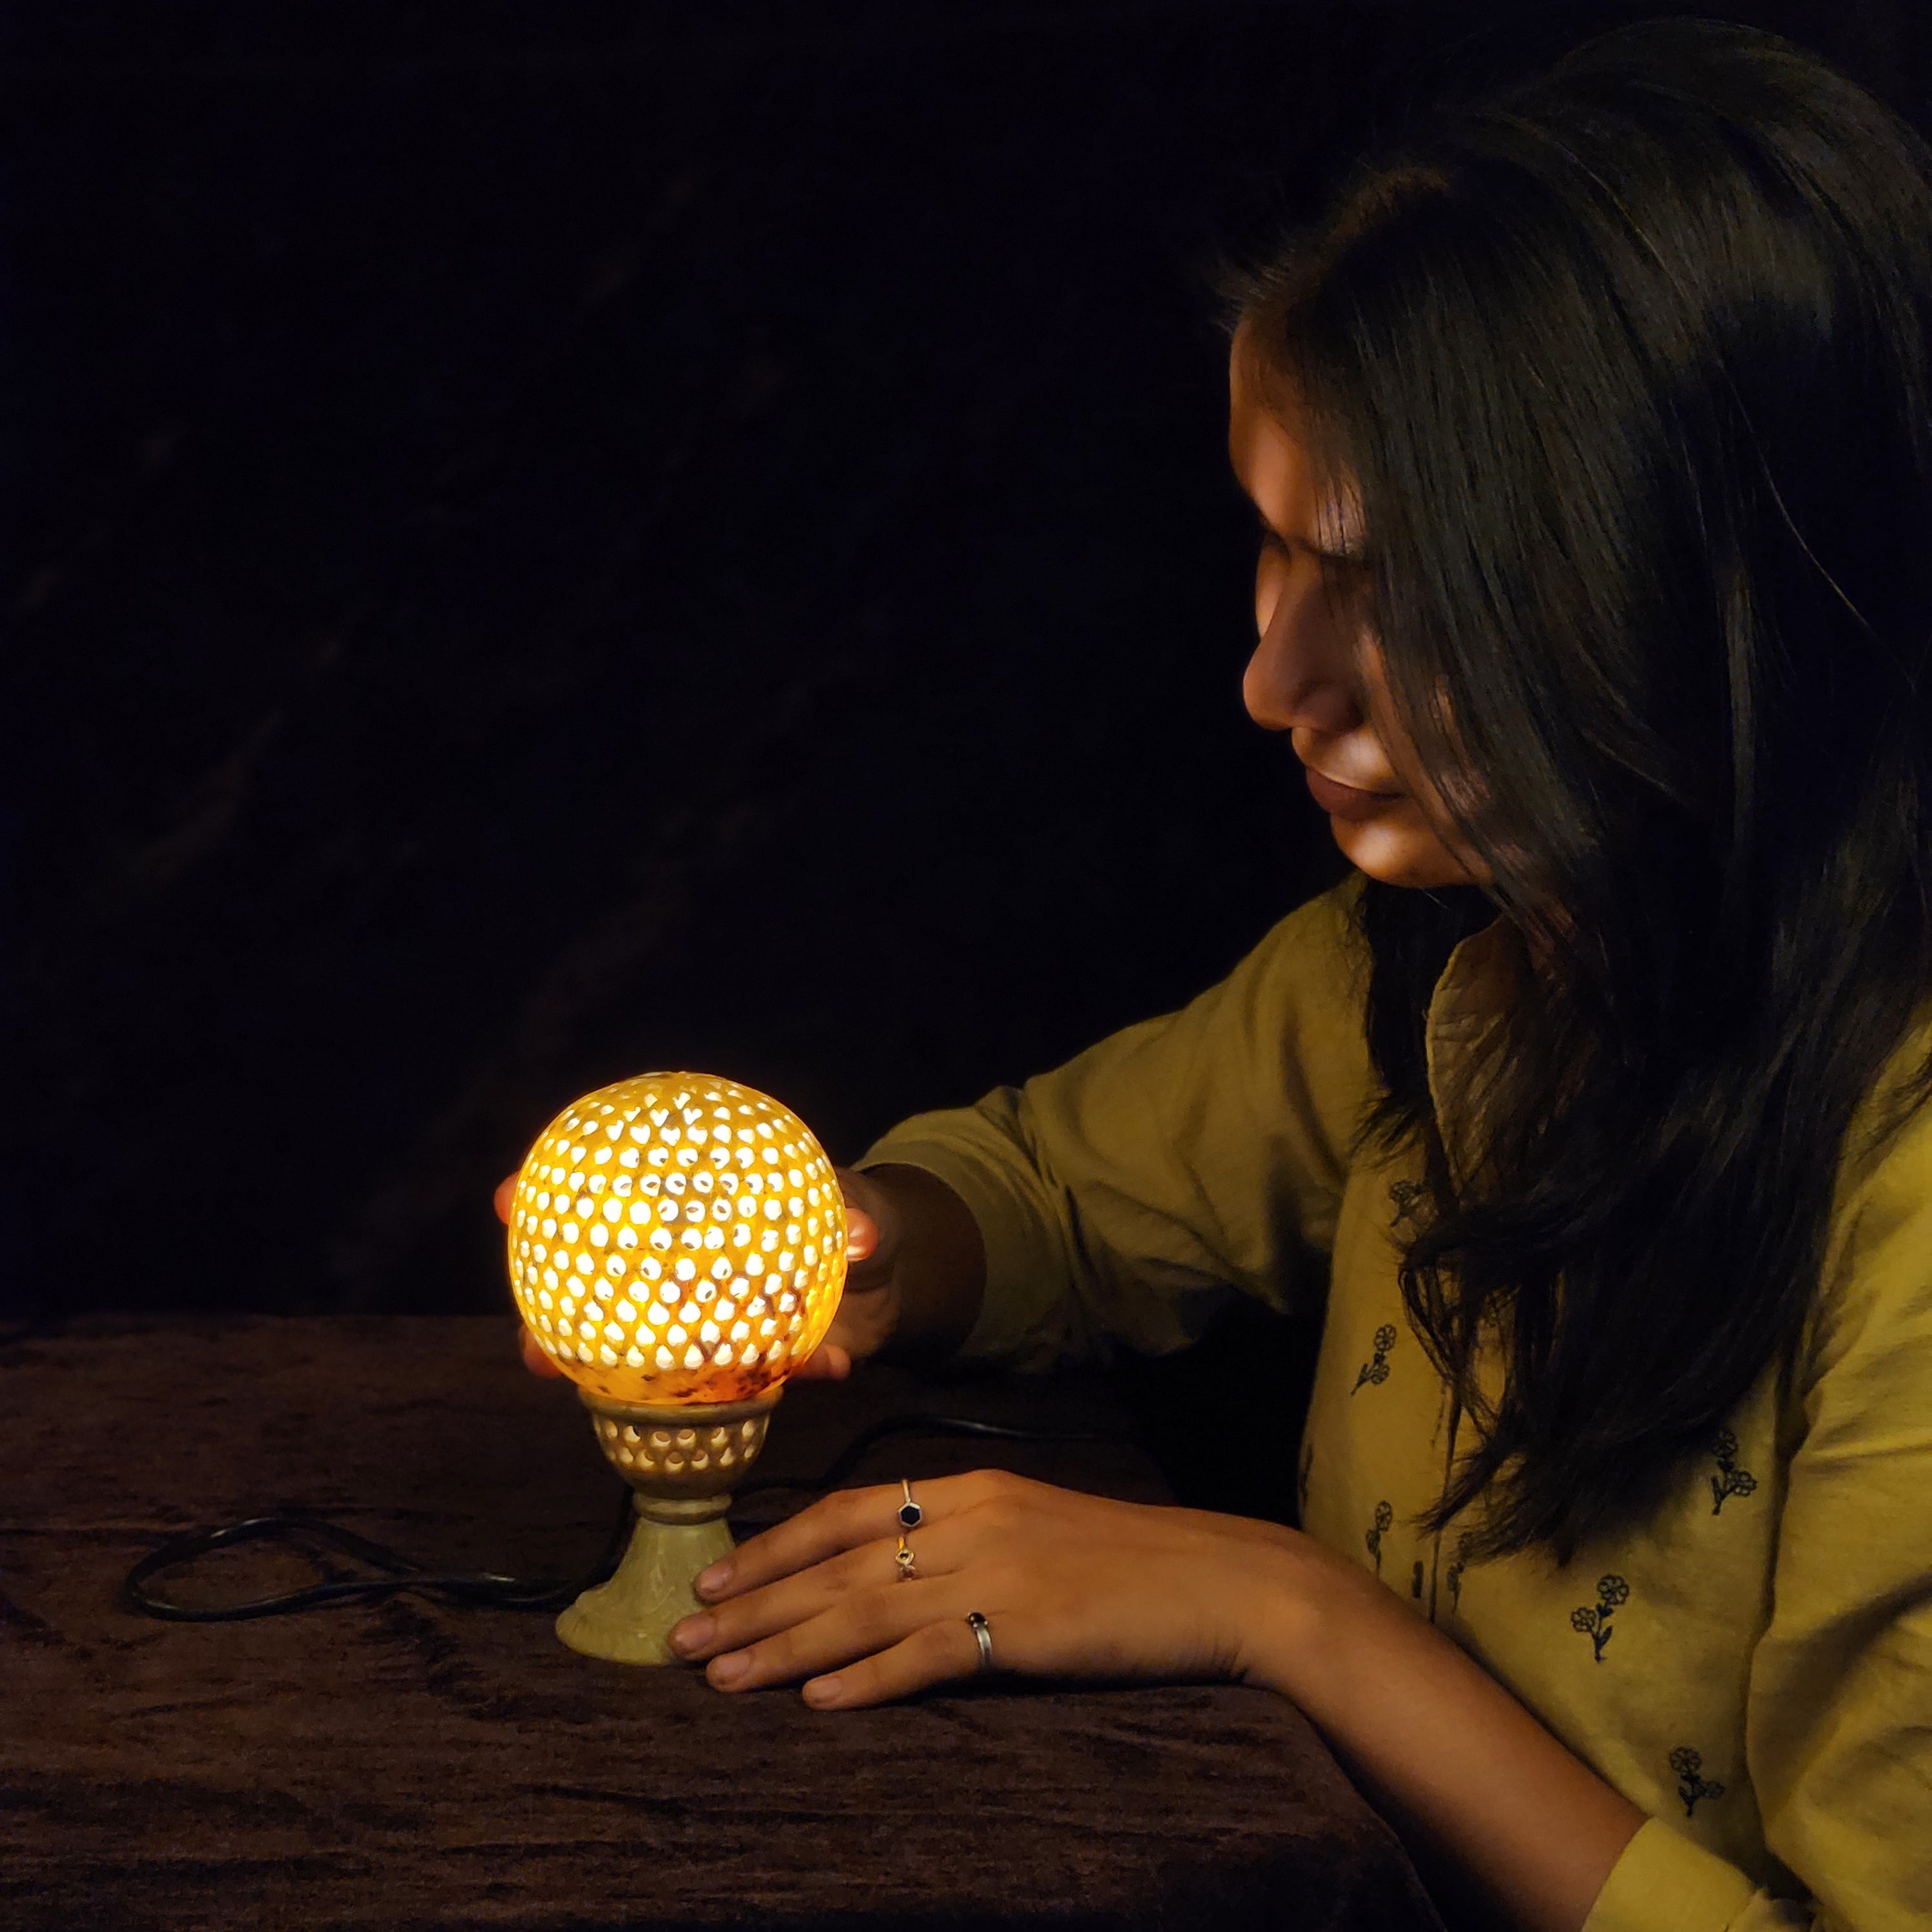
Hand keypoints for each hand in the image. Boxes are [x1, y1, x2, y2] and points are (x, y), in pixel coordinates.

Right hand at [492, 1166, 888, 1381]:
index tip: (507, 1199)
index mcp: (702, 1218)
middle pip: (608, 1301)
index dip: (550, 1201)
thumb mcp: (863, 1206)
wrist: (896, 1275)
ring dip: (634, 1388)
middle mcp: (693, 1276)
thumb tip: (862, 1232)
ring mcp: (718, 1329)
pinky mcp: (762, 1370)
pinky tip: (816, 1371)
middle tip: (533, 1352)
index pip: (615, 1205)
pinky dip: (785, 1386)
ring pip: (656, 1364)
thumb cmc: (860, 1218)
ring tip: (641, 1399)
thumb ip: (861, 1215)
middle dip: (556, 1327)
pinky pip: (760, 1390)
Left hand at [664, 1470, 1308, 1708]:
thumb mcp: (1036, 1529)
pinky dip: (868, 1680)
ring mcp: (994, 1570)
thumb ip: (964, 1542)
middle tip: (679, 1639)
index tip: (716, 1577)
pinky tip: (818, 1703)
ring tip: (719, 1677)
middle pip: (835, 1564)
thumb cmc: (1129, 1564)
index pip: (845, 1512)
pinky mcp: (1022, 1627)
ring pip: (862, 1610)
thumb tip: (891, 1577)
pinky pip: (928, 1655)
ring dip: (783, 1646)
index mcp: (970, 1489)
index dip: (773, 1546)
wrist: (1219, 1582)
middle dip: (753, 1603)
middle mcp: (969, 1519)